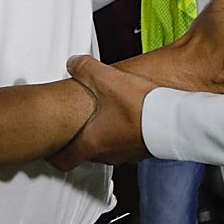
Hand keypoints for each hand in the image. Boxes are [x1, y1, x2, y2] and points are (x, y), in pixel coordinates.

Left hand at [48, 55, 155, 170]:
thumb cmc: (140, 107)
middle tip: (74, 129)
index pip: (64, 161)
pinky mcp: (145, 147)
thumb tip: (72, 63)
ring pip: (108, 148)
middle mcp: (109, 153)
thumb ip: (84, 69)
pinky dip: (124, 134)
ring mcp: (128, 153)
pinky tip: (129, 116)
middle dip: (79, 142)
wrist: (175, 118)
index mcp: (93, 143)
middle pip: (86, 154)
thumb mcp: (106, 80)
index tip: (49, 152)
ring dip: (104, 137)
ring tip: (103, 119)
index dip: (53, 157)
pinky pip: (128, 143)